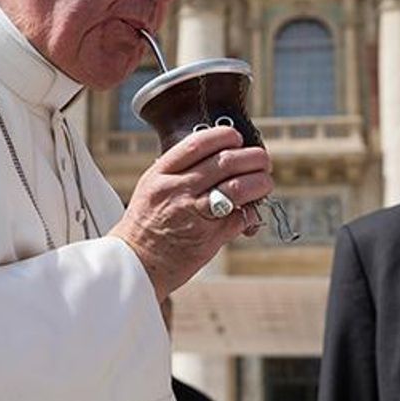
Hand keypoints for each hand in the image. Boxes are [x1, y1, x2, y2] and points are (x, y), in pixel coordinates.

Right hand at [109, 125, 272, 301]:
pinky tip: (251, 211)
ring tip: (264, 182)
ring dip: (260, 182)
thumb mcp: (151, 187)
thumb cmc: (144, 225)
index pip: (198, 144)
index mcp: (161, 175)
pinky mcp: (209, 238)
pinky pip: (240, 218)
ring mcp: (194, 214)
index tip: (236, 137)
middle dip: (252, 158)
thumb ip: (178, 171)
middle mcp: (177, 190)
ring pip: (238, 188)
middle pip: (225, 162)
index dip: (224, 136)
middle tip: (262, 160)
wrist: (135, 264)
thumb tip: (217, 158)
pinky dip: (252, 212)